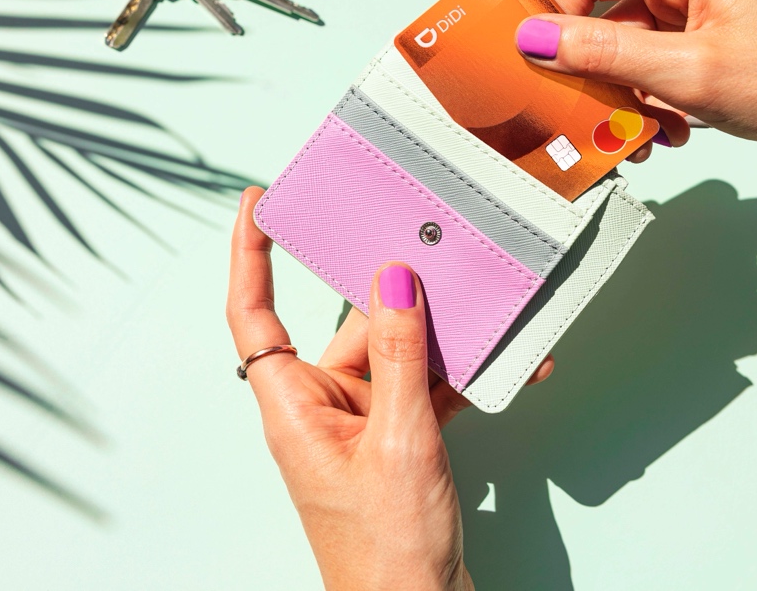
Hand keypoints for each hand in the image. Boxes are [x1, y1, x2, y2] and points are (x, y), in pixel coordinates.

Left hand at [227, 187, 550, 590]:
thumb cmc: (387, 552)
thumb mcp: (400, 442)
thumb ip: (397, 356)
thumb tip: (392, 281)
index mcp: (295, 407)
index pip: (254, 315)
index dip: (250, 255)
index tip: (259, 203)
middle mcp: (323, 408)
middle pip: (350, 325)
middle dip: (394, 293)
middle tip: (428, 244)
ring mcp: (363, 425)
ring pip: (398, 353)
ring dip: (444, 339)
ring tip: (487, 312)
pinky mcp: (399, 441)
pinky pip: (427, 388)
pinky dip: (463, 377)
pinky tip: (506, 366)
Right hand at [516, 0, 756, 177]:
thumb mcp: (688, 72)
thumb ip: (605, 55)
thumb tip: (535, 38)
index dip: (556, 18)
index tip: (540, 67)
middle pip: (602, 18)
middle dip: (596, 75)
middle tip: (594, 117)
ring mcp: (699, 17)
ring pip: (625, 55)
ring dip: (625, 100)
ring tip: (646, 136)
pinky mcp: (707, 51)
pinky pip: (652, 75)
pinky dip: (651, 108)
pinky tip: (673, 134)